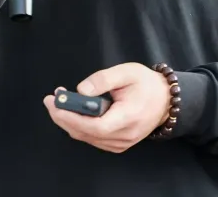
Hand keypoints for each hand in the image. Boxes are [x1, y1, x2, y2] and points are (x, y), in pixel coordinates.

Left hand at [43, 63, 171, 152]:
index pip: (95, 126)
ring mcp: (121, 143)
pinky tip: (73, 112)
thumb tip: (81, 90)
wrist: (166, 101)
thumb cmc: (147, 84)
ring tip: (60, 102)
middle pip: (86, 134)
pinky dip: (79, 127)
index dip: (72, 117)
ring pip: (87, 138)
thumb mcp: (127, 72)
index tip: (56, 103)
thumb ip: (103, 79)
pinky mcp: (117, 145)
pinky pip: (92, 139)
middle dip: (63, 117)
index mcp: (128, 117)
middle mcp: (124, 136)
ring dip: (69, 121)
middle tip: (51, 100)